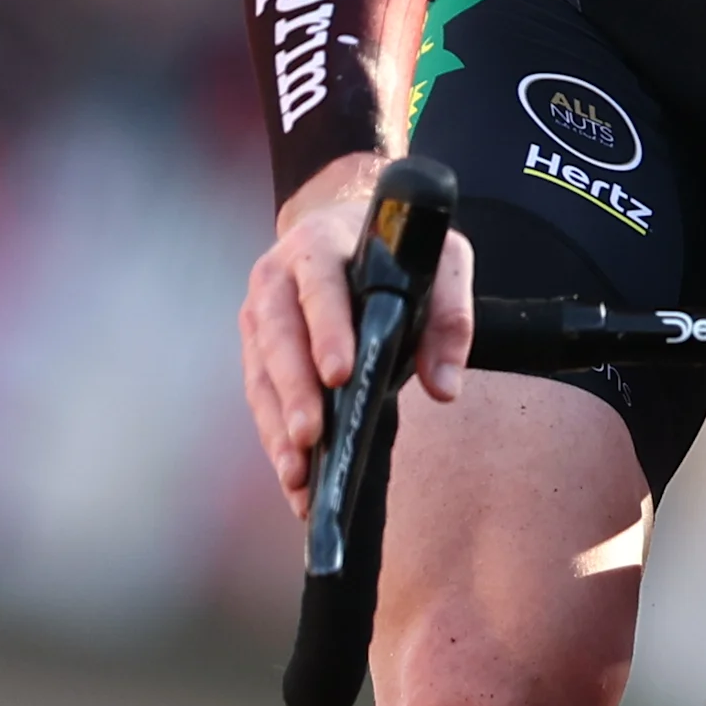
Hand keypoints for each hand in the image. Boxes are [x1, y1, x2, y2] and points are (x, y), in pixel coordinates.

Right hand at [236, 152, 476, 514]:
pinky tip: (294, 477)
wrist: (348, 229)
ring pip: (260, 375)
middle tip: (311, 436)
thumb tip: (445, 385)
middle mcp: (277, 277)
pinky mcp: (256, 350)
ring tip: (298, 473)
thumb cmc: (396, 247)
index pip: (319, 286)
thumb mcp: (441, 259)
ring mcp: (259, 315)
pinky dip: (275, 439)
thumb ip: (450, 315)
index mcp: (319, 243)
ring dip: (277, 427)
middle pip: (278, 337)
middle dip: (294, 391)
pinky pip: (260, 397)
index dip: (327, 330)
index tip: (339, 374)